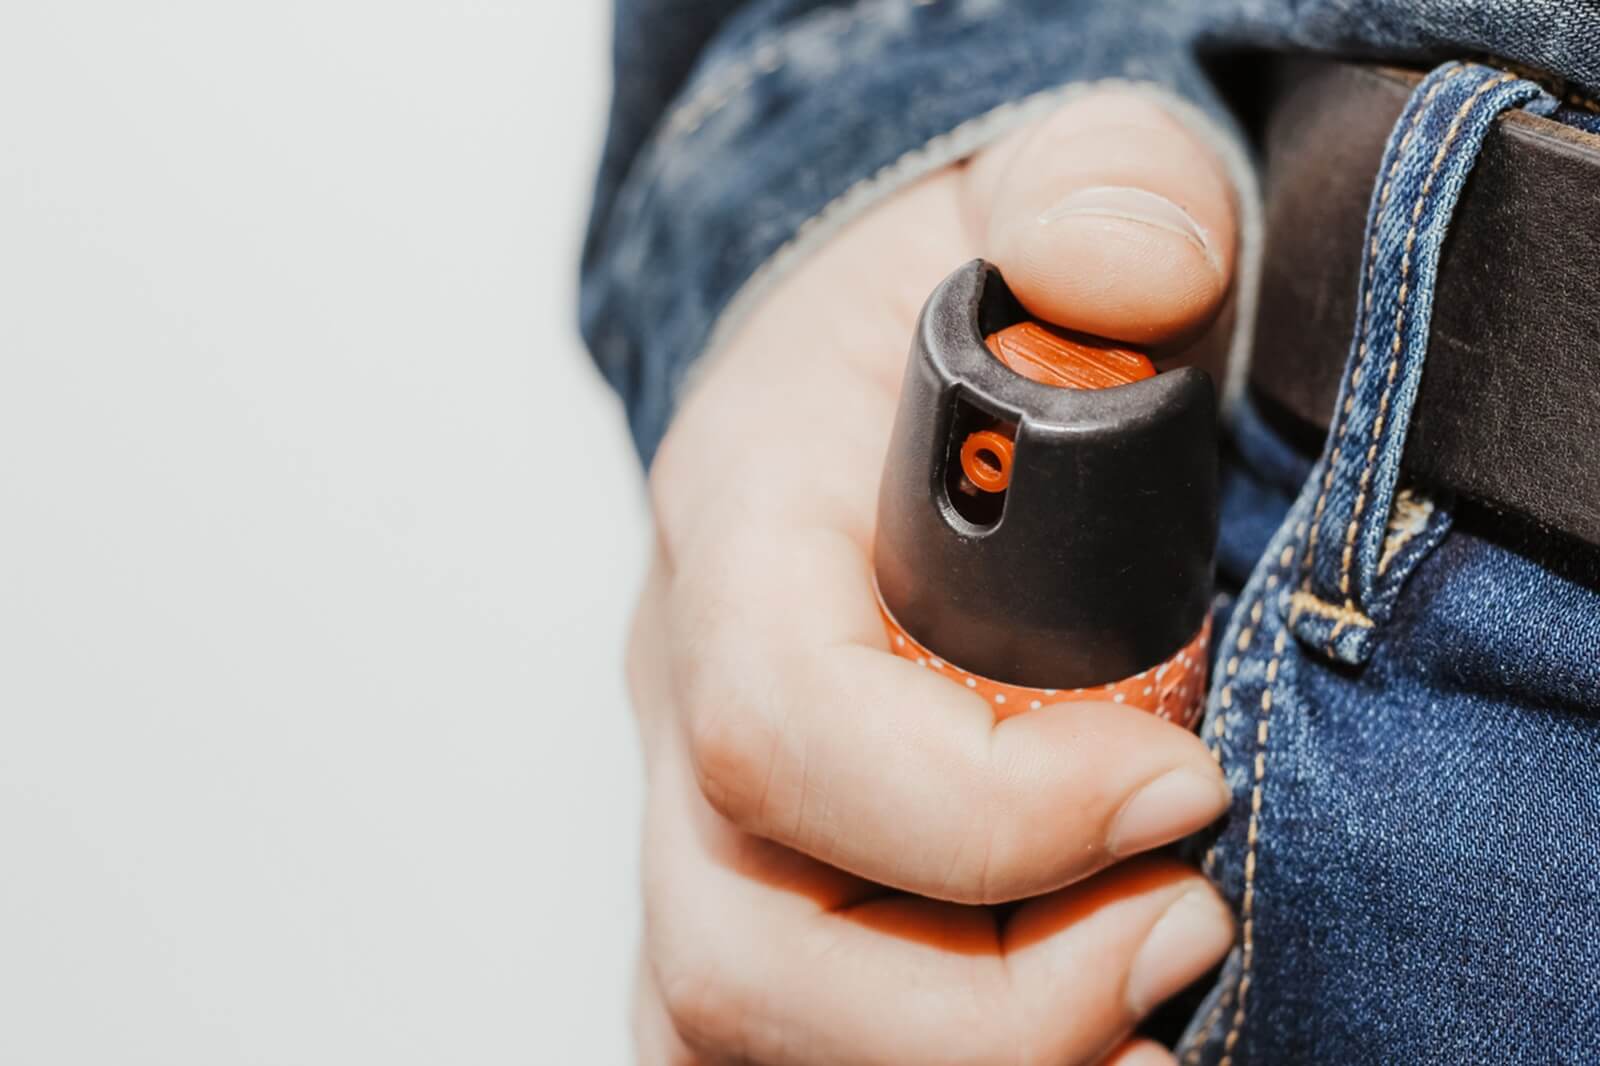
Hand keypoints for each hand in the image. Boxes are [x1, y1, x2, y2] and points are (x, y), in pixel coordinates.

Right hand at [631, 89, 1239, 1064]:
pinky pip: (764, 1041)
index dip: (983, 812)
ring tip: (1142, 976)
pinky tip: (1067, 1021)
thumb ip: (1101, 195)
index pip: (778, 728)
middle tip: (1182, 926)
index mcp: (740, 526)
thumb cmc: (961, 292)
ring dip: (959, 1054)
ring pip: (734, 1025)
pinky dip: (915, 1061)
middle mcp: (686, 690)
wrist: (885, 360)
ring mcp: (701, 804)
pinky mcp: (751, 877)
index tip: (1180, 781)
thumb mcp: (1052, 184)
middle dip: (987, 1000)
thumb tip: (1131, 278)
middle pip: (740, 947)